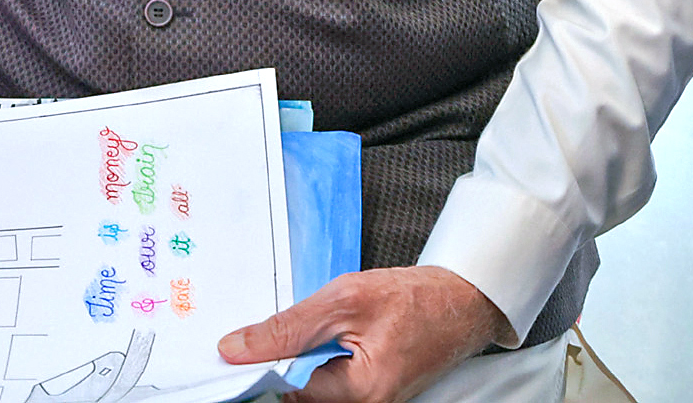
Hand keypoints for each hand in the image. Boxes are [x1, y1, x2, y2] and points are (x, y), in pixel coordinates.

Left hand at [217, 266, 508, 402]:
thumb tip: (235, 349)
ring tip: (313, 323)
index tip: (232, 346)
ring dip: (297, 354)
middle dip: (279, 358)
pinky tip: (319, 333)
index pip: (285, 388)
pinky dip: (313, 355)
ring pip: (308, 383)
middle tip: (276, 327)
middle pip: (295, 390)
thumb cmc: (414, 299)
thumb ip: (287, 328)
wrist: (459, 301)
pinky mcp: (367, 390)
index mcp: (361, 394)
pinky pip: (324, 378)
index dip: (259, 363)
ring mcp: (367, 401)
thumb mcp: (343, 300)